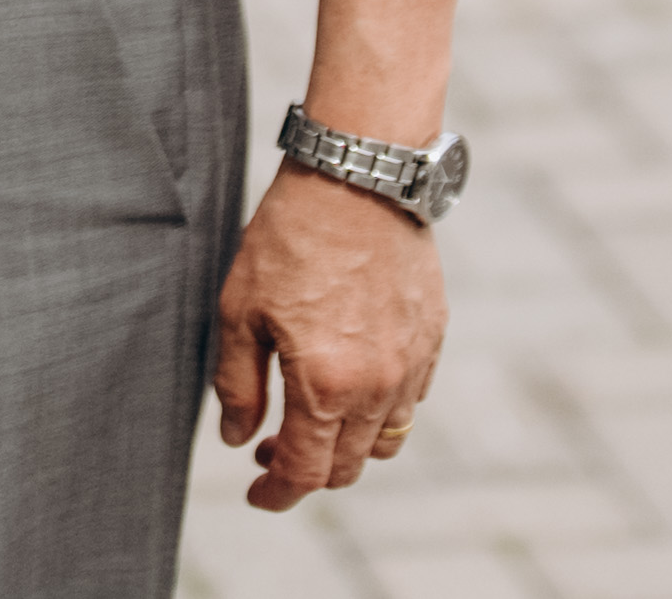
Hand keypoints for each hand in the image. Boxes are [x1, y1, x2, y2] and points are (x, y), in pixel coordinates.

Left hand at [209, 163, 443, 511]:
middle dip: (307, 470)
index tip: (259, 494)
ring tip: (313, 416)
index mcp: (325, 386)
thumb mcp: (241, 310)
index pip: (306, 473)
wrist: (356, 176)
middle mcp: (378, 387)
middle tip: (272, 446)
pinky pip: (411, 400)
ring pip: (385, 441)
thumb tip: (240, 439)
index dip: (277, 494)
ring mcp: (413, 364)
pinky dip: (381, 409)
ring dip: (347, 444)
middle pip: (346, 466)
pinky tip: (351, 379)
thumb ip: (238, 384)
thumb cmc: (290, 238)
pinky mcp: (433, 338)